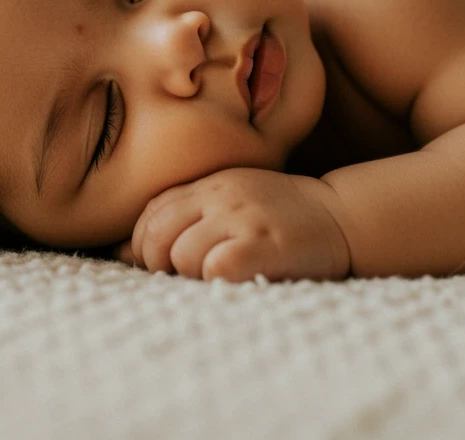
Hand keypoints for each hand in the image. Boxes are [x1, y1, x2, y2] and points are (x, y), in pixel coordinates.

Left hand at [113, 167, 351, 281]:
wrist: (344, 217)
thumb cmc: (280, 220)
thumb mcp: (230, 204)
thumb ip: (184, 218)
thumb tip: (120, 251)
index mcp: (210, 182)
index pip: (150, 213)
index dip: (145, 245)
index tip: (163, 265)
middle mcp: (221, 193)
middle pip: (155, 234)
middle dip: (160, 264)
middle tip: (188, 277)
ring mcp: (242, 217)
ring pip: (180, 255)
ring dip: (193, 277)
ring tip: (222, 278)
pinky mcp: (263, 244)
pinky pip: (215, 268)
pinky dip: (218, 282)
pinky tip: (240, 280)